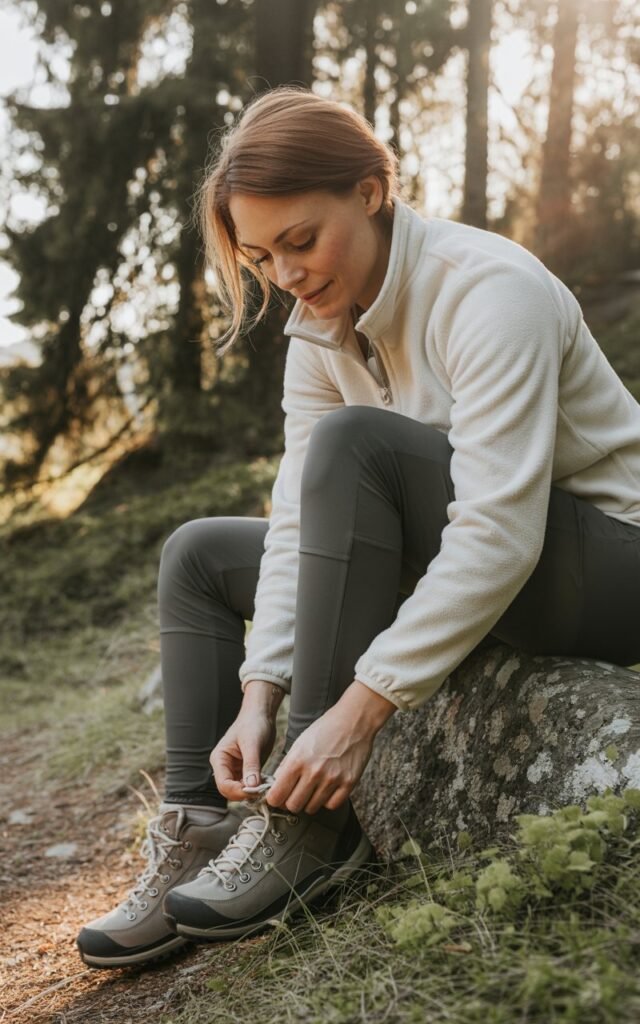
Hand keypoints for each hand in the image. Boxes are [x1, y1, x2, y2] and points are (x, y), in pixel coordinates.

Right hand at [210, 681, 282, 801]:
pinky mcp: (245, 771)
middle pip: (229, 791)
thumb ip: (251, 765)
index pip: (223, 784)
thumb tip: (251, 787)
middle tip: (262, 791)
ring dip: (251, 792)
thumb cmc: (253, 724)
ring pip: (239, 790)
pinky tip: (266, 783)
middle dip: (244, 793)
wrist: (261, 715)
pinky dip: (256, 787)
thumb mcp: (252, 743)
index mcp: (219, 759)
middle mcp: (224, 767)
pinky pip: (248, 785)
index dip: (237, 791)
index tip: (255, 791)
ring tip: (265, 787)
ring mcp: (234, 770)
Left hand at [266, 681, 395, 814]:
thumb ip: (286, 766)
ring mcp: (332, 779)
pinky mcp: (349, 783)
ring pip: (311, 808)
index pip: (276, 796)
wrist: (353, 720)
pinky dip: (327, 801)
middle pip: (293, 806)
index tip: (278, 796)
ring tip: (313, 788)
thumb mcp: (299, 743)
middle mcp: (314, 772)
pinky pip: (331, 806)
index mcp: (297, 761)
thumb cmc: (325, 729)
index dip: (275, 799)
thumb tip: (276, 787)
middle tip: (295, 793)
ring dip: (309, 801)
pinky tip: (326, 789)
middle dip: (291, 802)